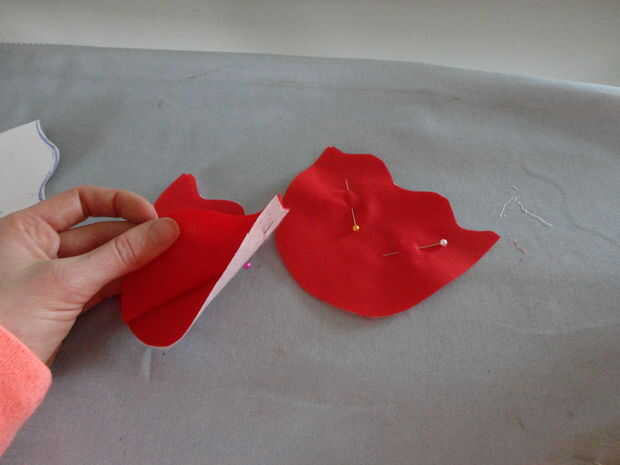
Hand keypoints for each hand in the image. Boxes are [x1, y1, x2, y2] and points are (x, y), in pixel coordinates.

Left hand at [0, 186, 178, 364]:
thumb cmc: (15, 316)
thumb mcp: (68, 280)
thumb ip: (121, 254)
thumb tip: (168, 228)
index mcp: (29, 228)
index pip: (83, 200)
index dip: (120, 204)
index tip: (153, 218)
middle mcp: (40, 246)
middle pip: (98, 231)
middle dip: (135, 236)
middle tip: (172, 242)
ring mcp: (54, 275)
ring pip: (104, 258)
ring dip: (135, 259)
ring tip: (168, 260)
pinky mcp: (66, 301)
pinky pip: (102, 282)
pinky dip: (125, 282)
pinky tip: (150, 281)